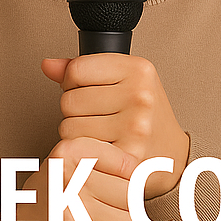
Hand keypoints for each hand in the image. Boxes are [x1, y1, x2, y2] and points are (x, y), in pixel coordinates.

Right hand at [15, 136, 137, 220]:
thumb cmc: (54, 197)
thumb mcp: (71, 164)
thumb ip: (105, 160)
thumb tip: (149, 169)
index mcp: (69, 150)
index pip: (128, 164)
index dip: (128, 181)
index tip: (112, 188)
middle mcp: (68, 175)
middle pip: (131, 194)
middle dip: (125, 208)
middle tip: (103, 211)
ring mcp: (71, 207)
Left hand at [42, 54, 189, 198]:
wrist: (172, 154)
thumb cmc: (143, 114)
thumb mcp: (122, 80)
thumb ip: (82, 69)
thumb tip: (48, 65)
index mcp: (138, 70)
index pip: (76, 69)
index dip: (71, 81)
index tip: (85, 89)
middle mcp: (139, 96)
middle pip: (69, 100)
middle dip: (74, 110)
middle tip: (96, 115)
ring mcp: (135, 127)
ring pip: (69, 127)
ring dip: (76, 132)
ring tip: (99, 131)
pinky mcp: (126, 155)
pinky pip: (79, 150)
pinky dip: (82, 151)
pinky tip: (100, 147)